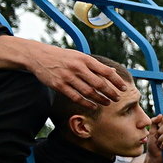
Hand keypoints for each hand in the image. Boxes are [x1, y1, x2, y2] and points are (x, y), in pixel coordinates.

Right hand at [0, 36, 127, 108]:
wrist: (38, 56)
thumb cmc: (63, 57)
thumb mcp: (80, 56)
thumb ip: (96, 65)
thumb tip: (114, 72)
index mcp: (85, 59)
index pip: (106, 71)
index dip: (117, 81)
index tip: (124, 88)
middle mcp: (77, 68)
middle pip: (99, 84)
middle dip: (111, 93)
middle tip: (117, 99)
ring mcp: (68, 77)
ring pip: (89, 92)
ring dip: (100, 99)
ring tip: (108, 103)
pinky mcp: (59, 85)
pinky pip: (76, 97)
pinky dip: (86, 103)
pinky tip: (93, 106)